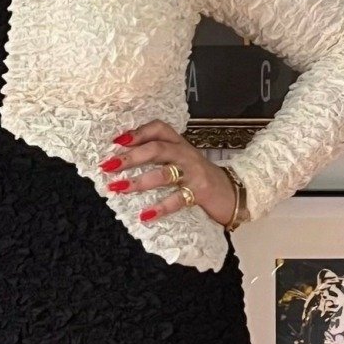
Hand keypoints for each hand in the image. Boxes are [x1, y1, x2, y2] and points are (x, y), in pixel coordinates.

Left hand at [97, 119, 239, 226]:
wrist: (234, 192)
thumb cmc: (200, 177)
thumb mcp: (182, 160)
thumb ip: (160, 156)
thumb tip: (123, 158)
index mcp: (180, 144)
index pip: (159, 129)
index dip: (137, 132)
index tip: (116, 141)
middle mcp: (186, 154)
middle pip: (156, 149)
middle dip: (130, 157)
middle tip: (108, 166)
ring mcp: (194, 173)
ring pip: (163, 173)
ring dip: (138, 182)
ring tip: (118, 188)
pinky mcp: (200, 192)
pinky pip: (178, 199)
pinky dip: (160, 208)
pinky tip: (145, 215)